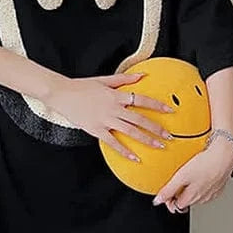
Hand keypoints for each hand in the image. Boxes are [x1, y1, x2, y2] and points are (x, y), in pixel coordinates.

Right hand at [45, 72, 175, 161]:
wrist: (62, 94)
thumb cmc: (82, 86)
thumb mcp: (104, 79)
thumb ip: (124, 79)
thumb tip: (142, 75)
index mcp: (116, 95)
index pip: (141, 100)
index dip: (157, 105)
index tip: (170, 110)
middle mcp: (113, 108)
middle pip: (139, 119)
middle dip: (156, 128)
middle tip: (169, 136)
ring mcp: (105, 120)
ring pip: (130, 132)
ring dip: (146, 139)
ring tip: (159, 146)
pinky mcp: (96, 130)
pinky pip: (113, 142)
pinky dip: (125, 151)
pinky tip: (135, 157)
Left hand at [152, 133, 232, 211]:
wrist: (225, 155)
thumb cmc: (205, 164)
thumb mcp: (181, 176)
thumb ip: (168, 190)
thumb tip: (157, 201)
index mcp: (192, 197)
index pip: (176, 206)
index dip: (169, 200)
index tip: (167, 191)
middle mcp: (202, 198)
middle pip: (186, 202)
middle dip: (179, 194)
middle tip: (176, 181)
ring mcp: (211, 193)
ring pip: (196, 196)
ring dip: (190, 189)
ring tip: (188, 175)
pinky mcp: (218, 186)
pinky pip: (206, 189)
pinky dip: (200, 184)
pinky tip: (199, 174)